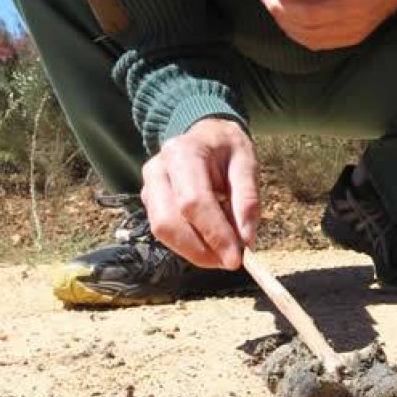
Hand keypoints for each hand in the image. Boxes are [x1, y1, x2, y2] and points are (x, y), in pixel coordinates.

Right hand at [139, 117, 258, 269]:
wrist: (205, 134)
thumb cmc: (227, 148)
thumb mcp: (247, 163)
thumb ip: (248, 200)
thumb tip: (246, 241)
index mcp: (183, 153)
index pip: (193, 202)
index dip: (214, 234)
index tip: (236, 258)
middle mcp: (158, 168)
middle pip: (169, 221)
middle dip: (200, 250)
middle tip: (230, 261)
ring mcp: (148, 185)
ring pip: (162, 231)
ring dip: (194, 251)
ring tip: (222, 251)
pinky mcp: (149, 201)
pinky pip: (164, 231)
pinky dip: (188, 244)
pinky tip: (209, 240)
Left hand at [254, 0, 396, 50]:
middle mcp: (351, 7)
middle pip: (308, 13)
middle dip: (280, 6)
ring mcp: (351, 26)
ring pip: (310, 32)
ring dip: (285, 21)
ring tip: (274, 7)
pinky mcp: (350, 38)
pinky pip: (318, 43)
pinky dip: (298, 35)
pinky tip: (289, 23)